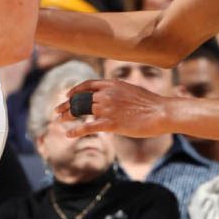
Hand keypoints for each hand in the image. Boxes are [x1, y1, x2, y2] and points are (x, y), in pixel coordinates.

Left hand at [54, 79, 171, 138]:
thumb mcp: (132, 91)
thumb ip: (119, 92)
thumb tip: (112, 97)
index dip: (76, 90)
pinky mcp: (111, 123)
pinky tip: (69, 135)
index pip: (88, 85)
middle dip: (67, 105)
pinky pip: (88, 126)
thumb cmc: (151, 104)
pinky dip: (76, 131)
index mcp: (112, 84)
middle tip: (57, 110)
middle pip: (80, 98)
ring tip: (60, 120)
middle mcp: (107, 94)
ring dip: (68, 116)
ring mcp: (108, 108)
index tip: (68, 95)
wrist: (161, 112)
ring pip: (81, 111)